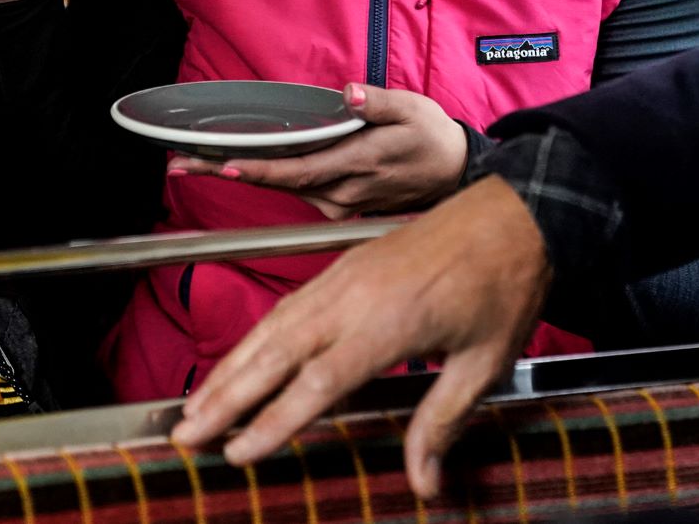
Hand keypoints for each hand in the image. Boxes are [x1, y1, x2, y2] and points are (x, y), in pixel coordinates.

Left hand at [168, 84, 467, 217]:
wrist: (455, 173)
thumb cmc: (432, 138)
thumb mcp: (412, 109)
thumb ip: (377, 102)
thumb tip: (348, 93)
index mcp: (357, 164)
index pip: (297, 172)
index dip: (258, 171)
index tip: (222, 166)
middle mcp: (342, 190)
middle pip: (277, 182)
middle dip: (225, 172)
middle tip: (176, 165)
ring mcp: (339, 201)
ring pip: (282, 187)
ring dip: (239, 174)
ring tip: (191, 161)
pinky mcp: (337, 202)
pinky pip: (296, 188)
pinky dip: (265, 176)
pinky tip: (235, 162)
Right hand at [171, 177, 549, 498]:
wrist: (514, 214)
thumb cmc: (503, 287)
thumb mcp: (484, 364)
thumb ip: (441, 422)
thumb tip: (423, 483)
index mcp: (387, 323)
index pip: (316, 383)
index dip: (273, 422)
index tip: (237, 454)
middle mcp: (354, 296)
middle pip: (275, 353)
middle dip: (226, 397)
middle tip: (184, 433)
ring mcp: (345, 277)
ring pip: (273, 326)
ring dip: (230, 366)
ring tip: (196, 404)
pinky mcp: (345, 266)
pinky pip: (289, 305)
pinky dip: (257, 336)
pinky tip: (242, 358)